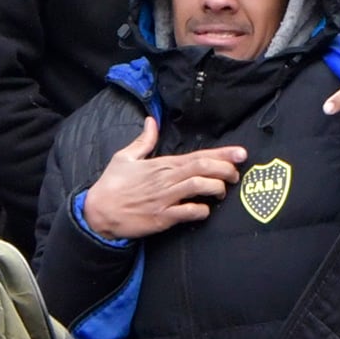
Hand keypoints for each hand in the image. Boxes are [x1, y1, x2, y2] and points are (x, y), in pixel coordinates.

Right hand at [80, 115, 244, 239]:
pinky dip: (201, 211)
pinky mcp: (162, 217)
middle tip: (236, 174)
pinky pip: (188, 212)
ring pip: (199, 187)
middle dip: (226, 169)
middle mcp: (166, 179)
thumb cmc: (112, 185)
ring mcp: (165, 198)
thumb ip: (143, 140)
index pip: (198, 155)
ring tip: (223, 192)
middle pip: (204, 168)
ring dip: (217, 188)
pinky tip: (205, 210)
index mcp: (162, 164)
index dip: (222, 154)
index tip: (241, 153)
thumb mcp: (124, 157)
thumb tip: (152, 121)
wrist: (98, 212)